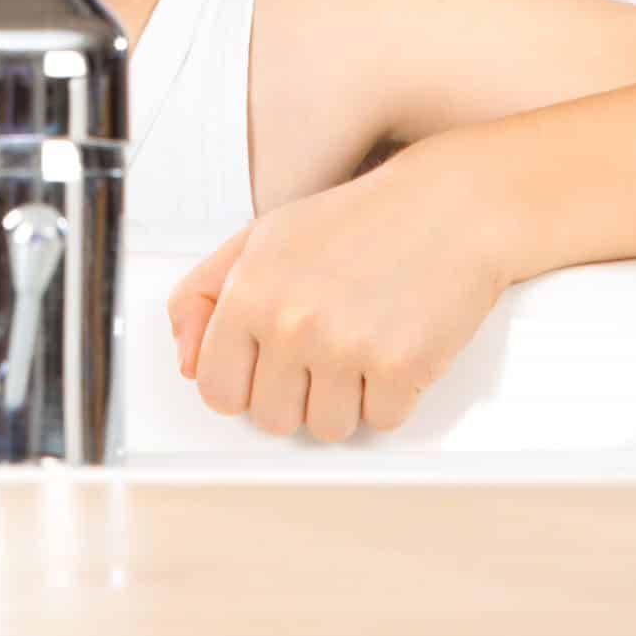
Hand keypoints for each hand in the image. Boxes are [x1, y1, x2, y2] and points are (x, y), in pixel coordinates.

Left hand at [165, 140, 510, 441]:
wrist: (450, 207)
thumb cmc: (361, 221)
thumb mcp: (263, 238)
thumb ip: (205, 294)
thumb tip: (185, 359)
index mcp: (250, 290)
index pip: (217, 389)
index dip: (244, 384)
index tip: (266, 367)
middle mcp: (291, 321)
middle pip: (271, 419)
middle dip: (297, 394)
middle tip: (325, 349)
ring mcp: (345, 347)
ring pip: (327, 428)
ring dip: (346, 399)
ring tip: (361, 344)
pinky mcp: (399, 366)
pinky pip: (380, 422)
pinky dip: (392, 396)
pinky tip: (395, 346)